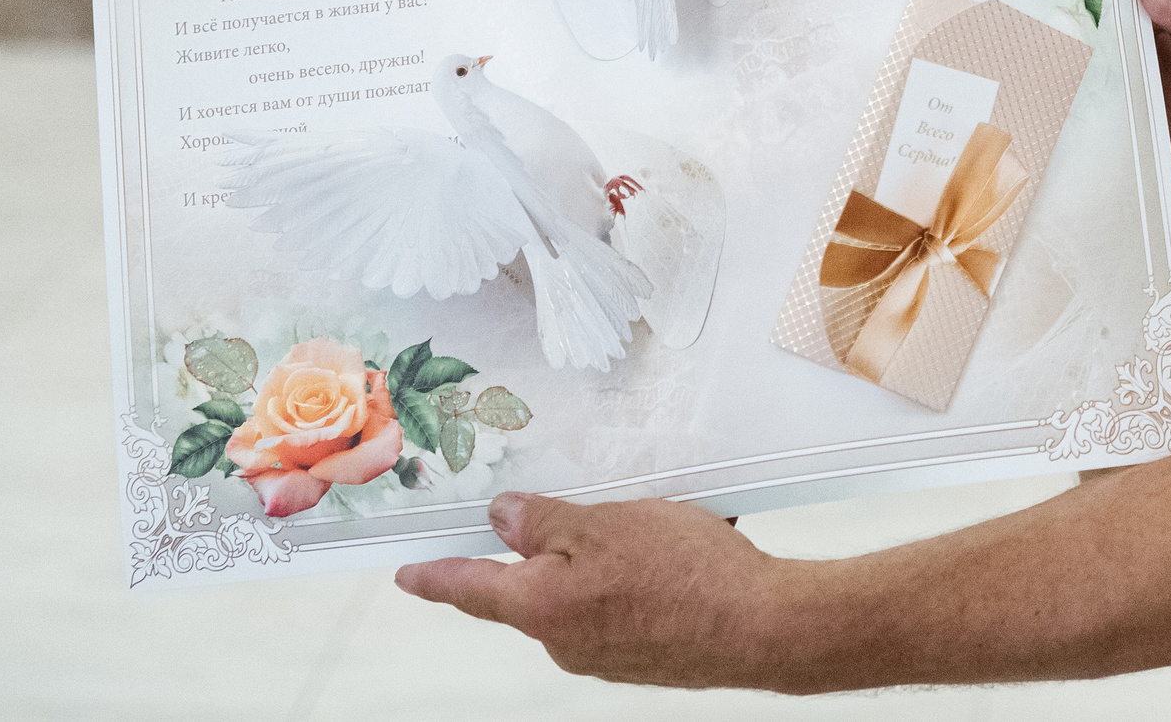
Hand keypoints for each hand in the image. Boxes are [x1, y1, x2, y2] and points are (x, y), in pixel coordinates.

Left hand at [396, 491, 777, 688]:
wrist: (761, 627)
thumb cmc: (685, 575)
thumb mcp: (603, 523)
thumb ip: (544, 522)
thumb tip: (503, 519)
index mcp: (541, 606)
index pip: (471, 588)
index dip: (436, 577)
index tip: (409, 575)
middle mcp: (564, 641)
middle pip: (539, 586)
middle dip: (563, 547)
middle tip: (603, 513)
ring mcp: (606, 656)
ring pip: (587, 593)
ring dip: (611, 559)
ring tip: (663, 532)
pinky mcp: (643, 657)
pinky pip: (625, 608)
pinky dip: (643, 580)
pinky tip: (681, 560)